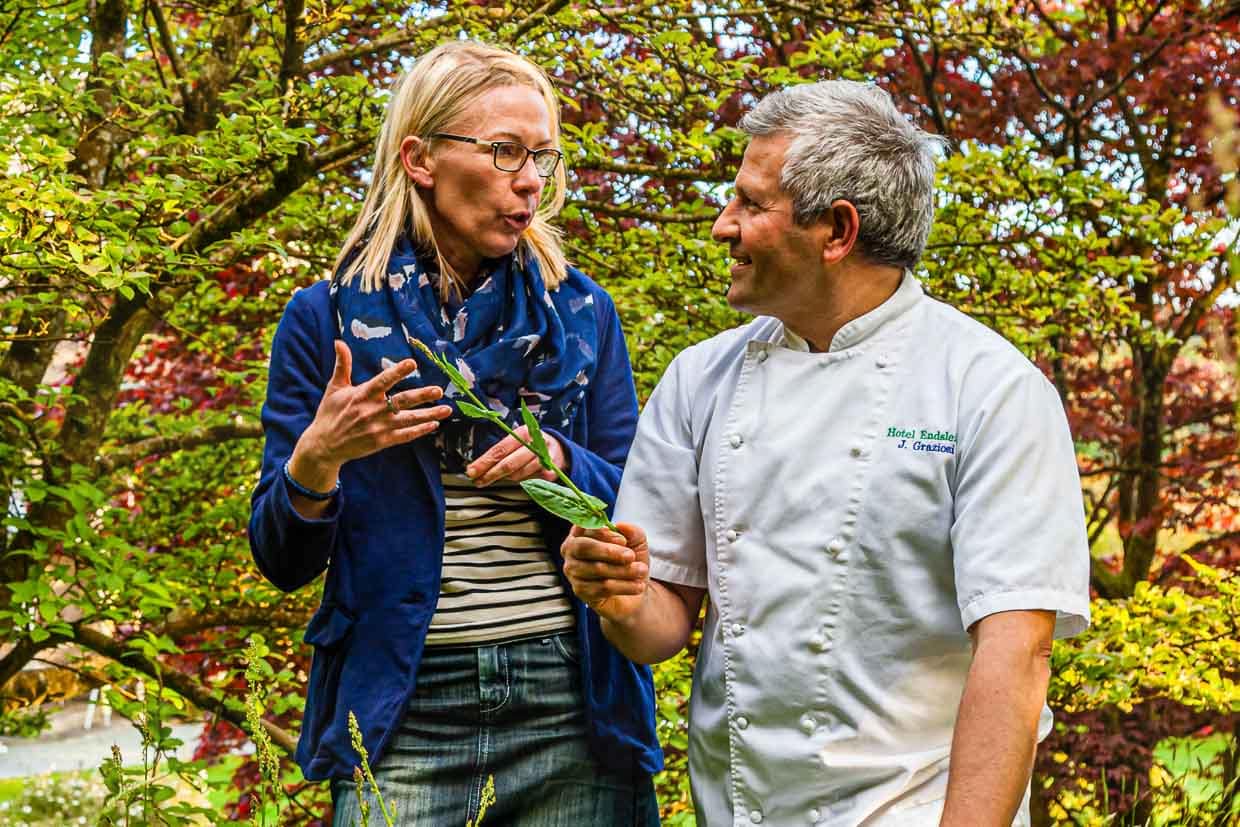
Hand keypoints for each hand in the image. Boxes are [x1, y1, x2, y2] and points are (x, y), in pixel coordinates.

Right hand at [293, 340, 452, 484]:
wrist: (324, 446)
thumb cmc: (329, 413)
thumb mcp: (334, 388)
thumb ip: (342, 365)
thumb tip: (339, 342)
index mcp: (362, 395)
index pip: (383, 381)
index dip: (397, 372)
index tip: (412, 363)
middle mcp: (372, 411)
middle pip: (401, 401)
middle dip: (421, 395)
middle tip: (438, 390)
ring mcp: (379, 428)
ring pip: (408, 420)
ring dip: (429, 414)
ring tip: (447, 409)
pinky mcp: (382, 442)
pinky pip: (405, 436)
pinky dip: (420, 431)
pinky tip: (434, 424)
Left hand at [465, 426, 566, 486]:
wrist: (559, 449)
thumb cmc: (532, 444)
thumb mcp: (518, 439)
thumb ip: (502, 450)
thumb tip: (479, 465)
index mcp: (524, 432)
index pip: (500, 449)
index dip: (484, 462)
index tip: (472, 470)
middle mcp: (535, 444)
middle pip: (508, 464)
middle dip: (490, 474)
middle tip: (478, 481)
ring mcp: (543, 459)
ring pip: (517, 475)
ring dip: (504, 477)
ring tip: (497, 476)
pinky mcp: (549, 472)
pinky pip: (527, 481)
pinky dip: (518, 480)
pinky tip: (517, 475)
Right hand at [561, 523, 649, 622]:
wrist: (633, 588)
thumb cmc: (628, 560)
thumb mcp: (636, 542)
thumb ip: (632, 531)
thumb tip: (622, 526)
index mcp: (582, 531)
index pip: (584, 527)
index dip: (603, 533)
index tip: (623, 540)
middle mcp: (571, 550)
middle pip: (583, 547)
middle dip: (609, 551)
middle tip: (631, 556)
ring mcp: (573, 571)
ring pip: (597, 568)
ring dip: (623, 570)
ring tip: (641, 570)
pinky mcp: (579, 591)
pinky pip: (602, 587)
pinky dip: (623, 586)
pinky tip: (637, 586)